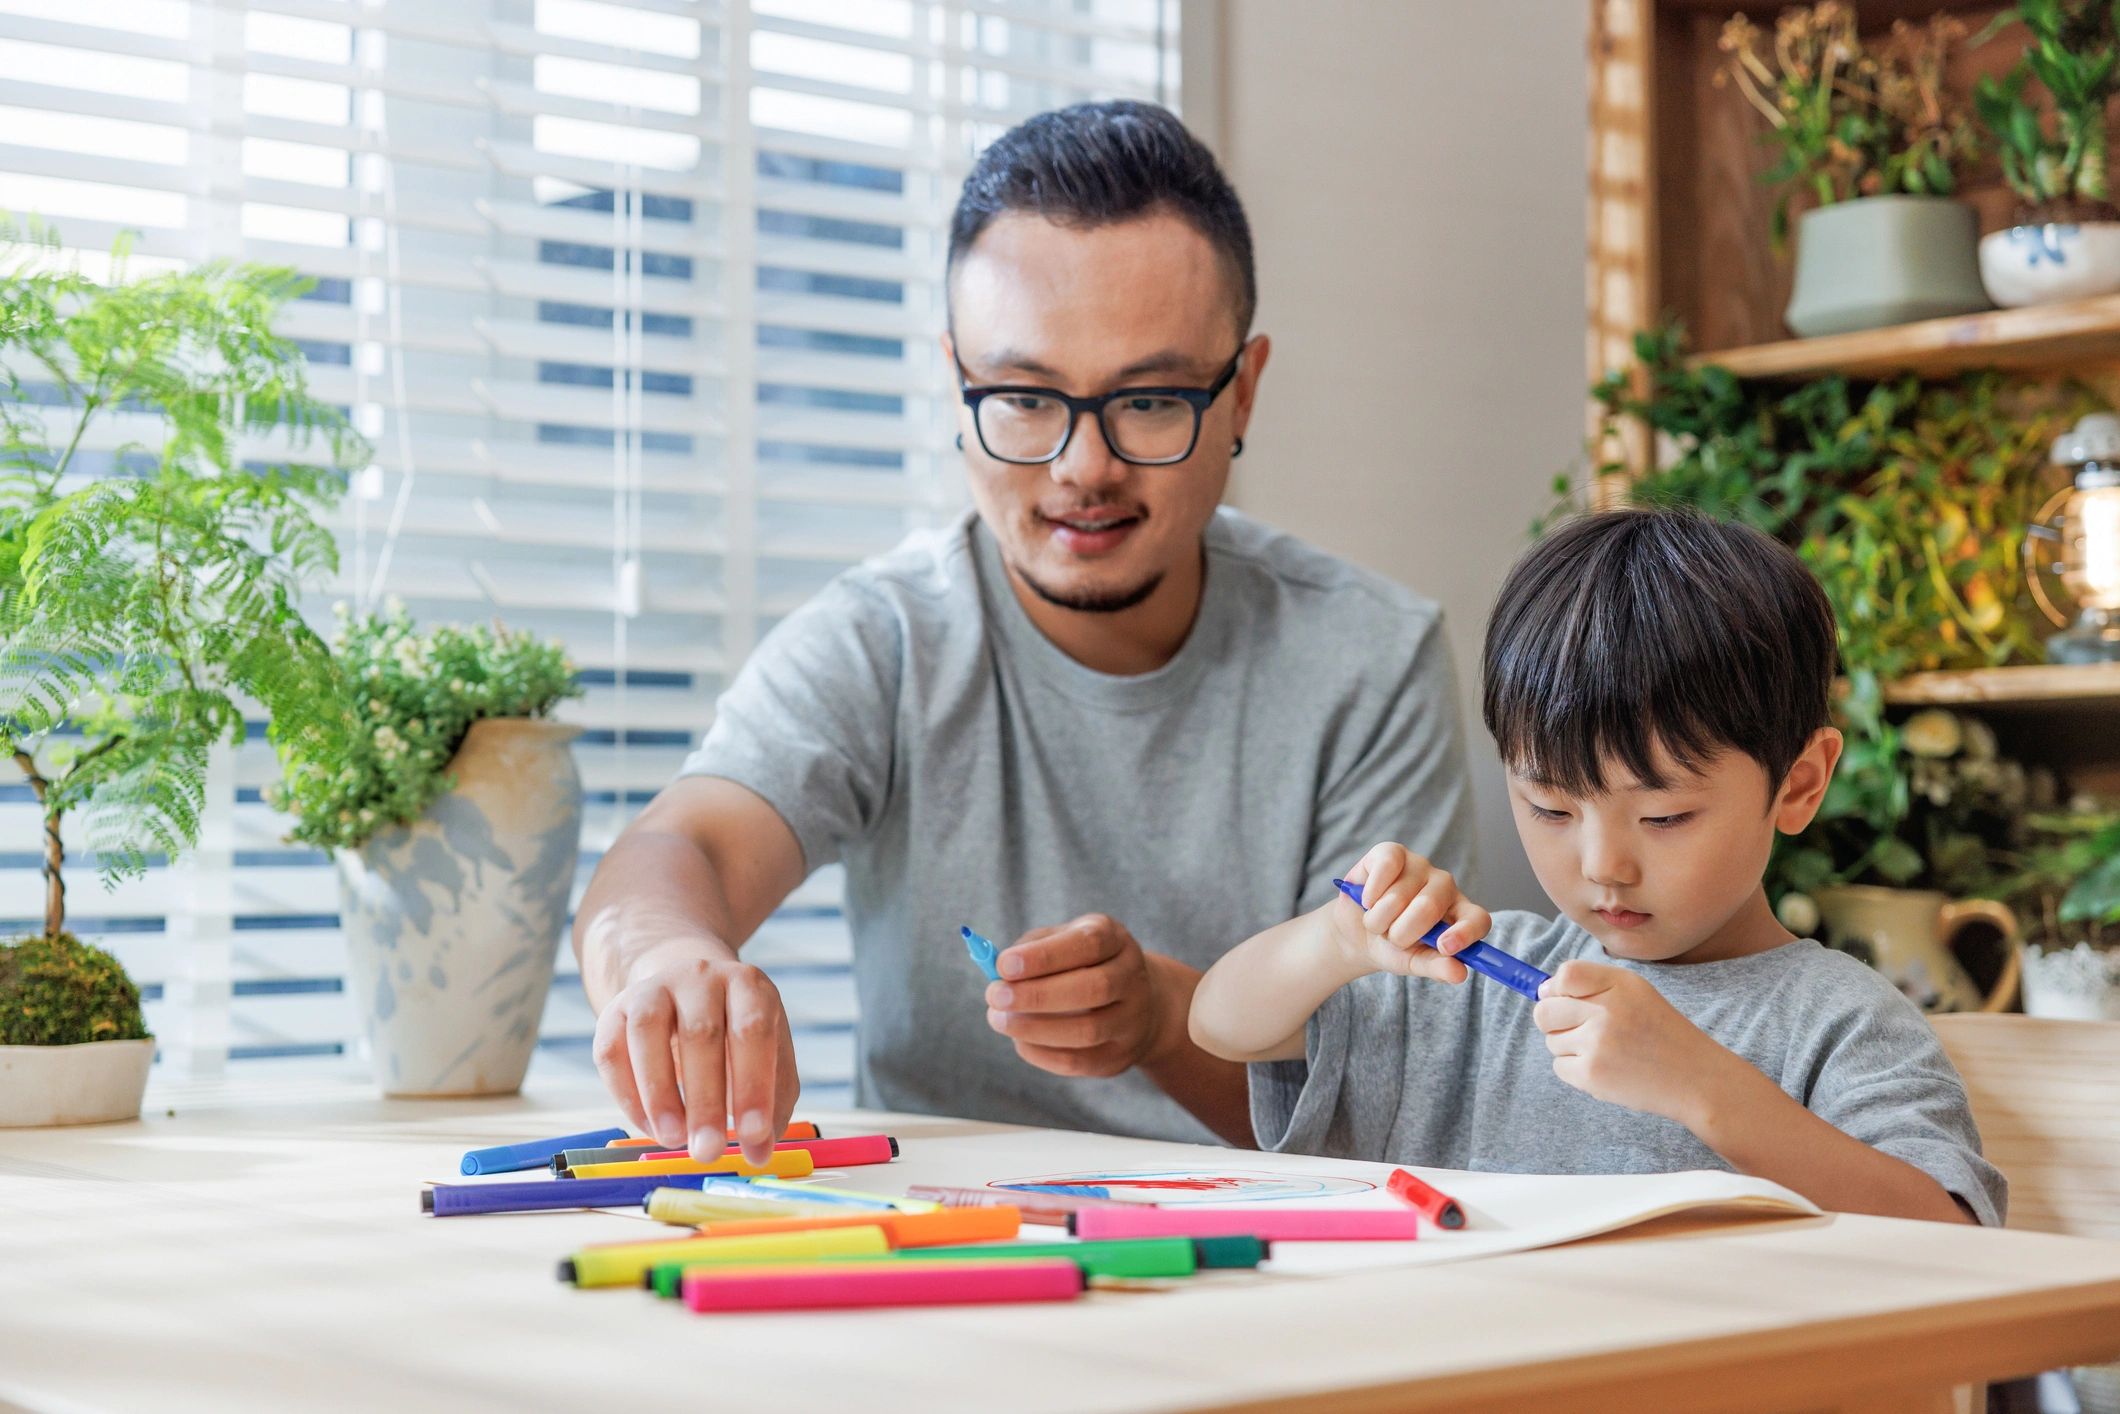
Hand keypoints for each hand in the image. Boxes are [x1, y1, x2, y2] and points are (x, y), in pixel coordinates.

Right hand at [590, 950, 799, 1165]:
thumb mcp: (767, 1055)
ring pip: (647, 1032)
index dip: (753, 1085)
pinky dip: (627, 1095)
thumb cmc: (736, 1033)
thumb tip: (759, 1153)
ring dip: (659, 1093)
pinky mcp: (615, 1010)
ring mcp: (653, 988)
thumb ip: (770, 1101)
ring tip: (673, 1140)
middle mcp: (700, 977)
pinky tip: (649, 1127)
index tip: (753, 1137)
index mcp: (748, 985)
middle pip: (700, 1033)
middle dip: (706, 1101)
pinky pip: (611, 1051)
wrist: (686, 989)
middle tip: (709, 1152)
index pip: (752, 1030)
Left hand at [985, 914, 1179, 1077]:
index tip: (1003, 965)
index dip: (1044, 956)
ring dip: (1034, 1028)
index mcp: (1115, 940)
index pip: (1088, 944)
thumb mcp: (1062, 941)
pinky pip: (1078, 1062)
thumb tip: (997, 971)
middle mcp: (1132, 978)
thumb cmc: (1081, 965)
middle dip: (1037, 995)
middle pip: (1093, 988)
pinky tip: (1019, 1040)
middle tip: (994, 996)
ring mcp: (1132, 1020)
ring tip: (999, 1019)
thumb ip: (1030, 949)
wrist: (1136, 1003)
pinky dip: (1040, 1053)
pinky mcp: (1120, 1056)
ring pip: (1087, 1030)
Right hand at [1333, 842, 1490, 983]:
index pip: (1477, 919)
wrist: (1356, 932)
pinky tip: (1368, 899)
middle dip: (1401, 932)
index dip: (1465, 932)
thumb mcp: (1413, 962)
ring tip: (1377, 921)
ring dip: (1378, 920)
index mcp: (1459, 915)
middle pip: (1428, 907)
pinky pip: (1386, 868)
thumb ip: (1437, 967)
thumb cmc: (1392, 947)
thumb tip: (1459, 974)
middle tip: (1392, 938)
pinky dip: (1371, 893)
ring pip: (1398, 896)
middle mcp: (1444, 886)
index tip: (1444, 947)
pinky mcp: (1393, 852)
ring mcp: (1420, 866)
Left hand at [1533, 960, 1734, 1125]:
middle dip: (1556, 1021)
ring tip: (1608, 1051)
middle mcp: (1606, 1011)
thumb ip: (1591, 983)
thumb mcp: (1636, 993)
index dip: (1557, 989)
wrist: (1696, 1079)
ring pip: (1552, 1041)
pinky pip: (1559, 1067)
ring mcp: (1597, 1045)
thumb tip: (1541, 991)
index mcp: (1620, 985)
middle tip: (1585, 1029)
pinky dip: (1576, 1070)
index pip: (1564, 975)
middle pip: (1545, 1011)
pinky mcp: (1592, 1075)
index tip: (1567, 999)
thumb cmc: (1660, 1033)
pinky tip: (1607, 1069)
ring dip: (1571, 1047)